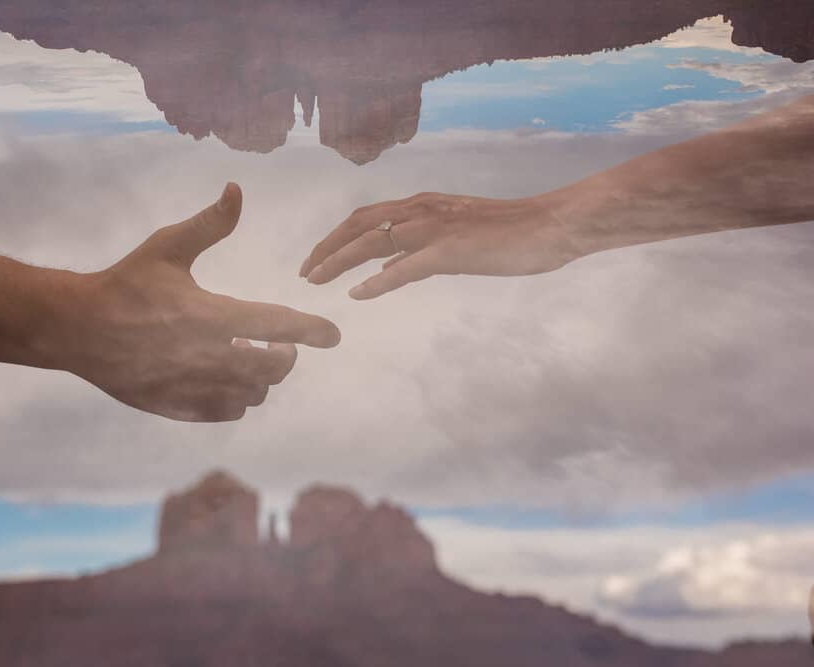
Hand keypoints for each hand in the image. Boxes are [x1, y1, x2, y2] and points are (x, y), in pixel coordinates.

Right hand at [59, 183, 339, 421]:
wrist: (77, 328)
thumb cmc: (125, 283)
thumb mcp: (166, 248)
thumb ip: (209, 225)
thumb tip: (237, 190)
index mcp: (208, 315)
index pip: (276, 325)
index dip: (311, 330)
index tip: (333, 335)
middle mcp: (204, 356)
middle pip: (271, 368)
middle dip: (286, 356)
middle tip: (283, 346)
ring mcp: (191, 385)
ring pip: (252, 394)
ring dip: (261, 378)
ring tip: (250, 358)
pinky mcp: (176, 405)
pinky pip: (227, 411)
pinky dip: (238, 398)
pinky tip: (228, 379)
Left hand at [299, 193, 580, 298]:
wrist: (550, 225)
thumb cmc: (510, 233)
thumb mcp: (455, 236)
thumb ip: (419, 249)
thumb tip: (385, 267)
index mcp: (422, 205)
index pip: (366, 217)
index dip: (336, 238)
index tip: (316, 260)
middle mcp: (422, 210)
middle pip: (359, 226)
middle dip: (326, 248)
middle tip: (305, 272)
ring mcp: (435, 229)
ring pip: (373, 242)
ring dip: (339, 262)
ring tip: (316, 281)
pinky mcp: (451, 251)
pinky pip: (404, 268)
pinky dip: (377, 281)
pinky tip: (357, 295)